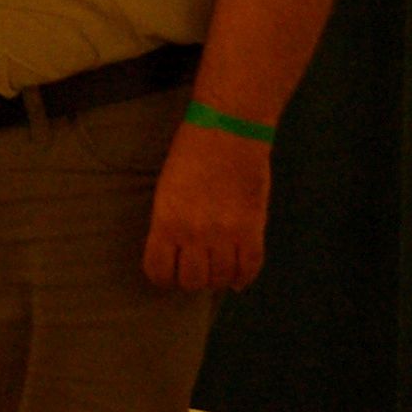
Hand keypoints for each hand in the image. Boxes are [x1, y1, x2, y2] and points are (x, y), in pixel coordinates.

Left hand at [142, 119, 269, 292]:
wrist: (228, 129)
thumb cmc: (191, 155)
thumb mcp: (166, 191)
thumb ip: (170, 225)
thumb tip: (176, 257)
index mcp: (166, 221)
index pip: (158, 271)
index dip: (163, 278)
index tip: (169, 273)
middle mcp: (194, 232)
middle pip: (192, 281)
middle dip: (192, 279)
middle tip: (196, 269)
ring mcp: (226, 232)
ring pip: (221, 279)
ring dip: (219, 279)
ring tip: (217, 269)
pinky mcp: (253, 227)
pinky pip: (250, 267)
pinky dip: (245, 277)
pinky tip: (239, 277)